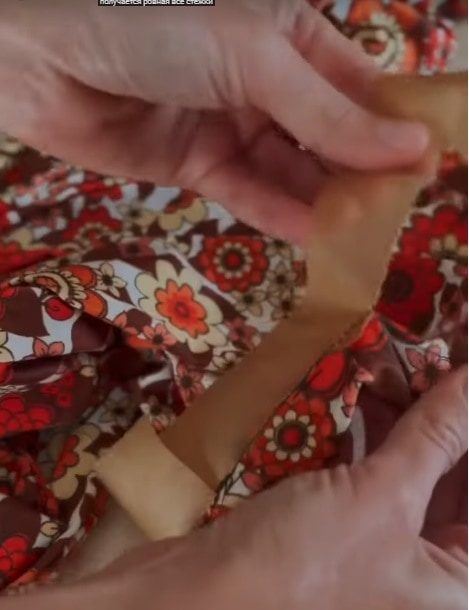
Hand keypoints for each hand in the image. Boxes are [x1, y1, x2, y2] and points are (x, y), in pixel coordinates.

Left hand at [0, 0, 427, 242]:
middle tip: (395, 214)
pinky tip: (315, 237)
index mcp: (289, 33)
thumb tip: (409, 147)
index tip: (426, 168)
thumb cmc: (154, 30)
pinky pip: (250, 192)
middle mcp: (265, 80)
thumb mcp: (254, 59)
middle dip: (359, 172)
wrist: (43, 64)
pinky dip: (280, 214)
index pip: (358, 86)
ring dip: (324, 201)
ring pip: (292, 170)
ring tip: (361, 235)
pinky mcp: (199, 165)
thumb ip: (327, 112)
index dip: (391, 127)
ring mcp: (232, 125)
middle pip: (328, 135)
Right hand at [7, 368, 465, 609]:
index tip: (462, 383)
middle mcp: (420, 578)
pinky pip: (366, 483)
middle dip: (443, 425)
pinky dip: (366, 444)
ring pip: (408, 481)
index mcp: (454, 587)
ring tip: (396, 371)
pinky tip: (358, 404)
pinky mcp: (336, 539)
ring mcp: (376, 559)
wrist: (194, 601)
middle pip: (451, 487)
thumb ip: (435, 437)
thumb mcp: (381, 496)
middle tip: (433, 368)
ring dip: (403, 427)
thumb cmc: (303, 566)